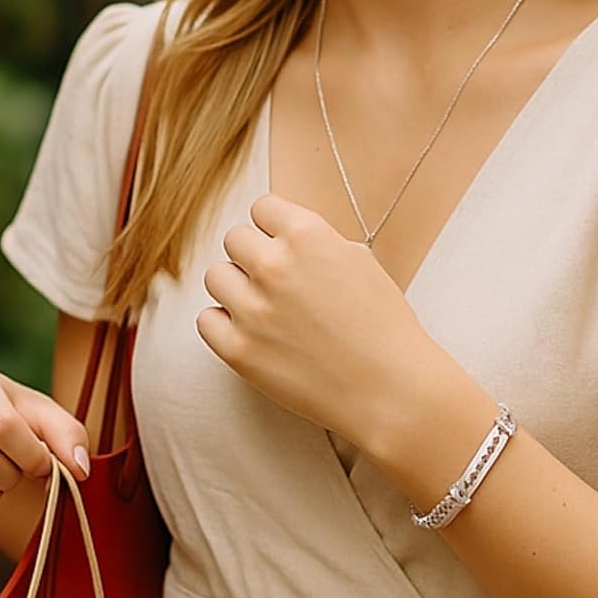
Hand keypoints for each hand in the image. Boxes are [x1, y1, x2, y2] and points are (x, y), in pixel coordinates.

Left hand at [196, 193, 441, 452]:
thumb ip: (316, 242)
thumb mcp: (360, 262)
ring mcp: (252, 309)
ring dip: (237, 288)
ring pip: (216, 276)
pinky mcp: (238, 350)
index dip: (274, 227)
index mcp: (307, 236)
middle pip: (234, 238)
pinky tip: (253, 332)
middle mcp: (274, 266)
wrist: (391, 389)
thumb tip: (282, 237)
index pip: (262, 207)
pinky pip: (207, 320)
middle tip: (278, 282)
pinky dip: (225, 324)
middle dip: (254, 255)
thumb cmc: (384, 326)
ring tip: (265, 308)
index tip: (284, 245)